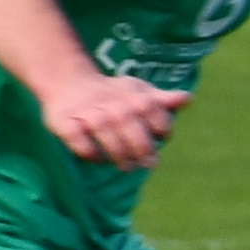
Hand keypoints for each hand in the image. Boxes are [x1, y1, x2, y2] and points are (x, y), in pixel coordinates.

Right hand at [42, 70, 191, 169]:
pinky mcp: (62, 121)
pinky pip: (74, 136)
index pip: (148, 106)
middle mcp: (106, 100)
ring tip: (128, 167)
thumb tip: (187, 98)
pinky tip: (98, 159)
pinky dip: (88, 149)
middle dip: (140, 144)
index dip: (159, 123)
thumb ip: (161, 101)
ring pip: (101, 129)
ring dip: (117, 150)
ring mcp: (83, 110)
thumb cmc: (113, 95)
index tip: (163, 136)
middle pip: (125, 119)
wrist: (69, 82)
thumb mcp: (139, 94)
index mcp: (128, 93)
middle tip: (149, 163)